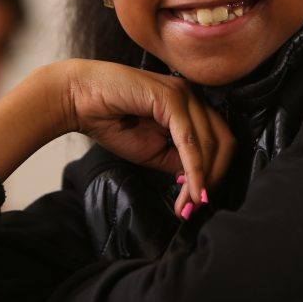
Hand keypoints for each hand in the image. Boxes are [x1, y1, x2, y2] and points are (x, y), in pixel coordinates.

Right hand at [63, 60, 233, 217]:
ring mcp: (185, 94)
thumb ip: (179, 161)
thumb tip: (201, 182)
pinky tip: (191, 190)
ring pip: (210, 143)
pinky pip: (189, 139)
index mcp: (192, 107)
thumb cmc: (112, 122)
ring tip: (188, 204)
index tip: (198, 201)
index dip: (215, 173)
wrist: (79, 100)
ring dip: (201, 179)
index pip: (219, 141)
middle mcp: (194, 97)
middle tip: (195, 206)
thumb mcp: (154, 151)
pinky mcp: (172, 98)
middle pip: (223, 142)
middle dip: (214, 178)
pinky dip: (194, 168)